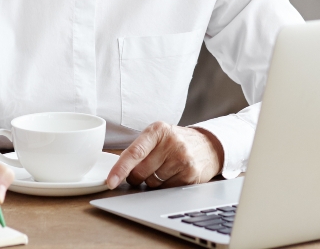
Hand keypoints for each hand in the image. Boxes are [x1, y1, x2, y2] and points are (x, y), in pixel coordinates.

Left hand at [105, 122, 224, 189]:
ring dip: (152, 181)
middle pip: (140, 171)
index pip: (135, 152)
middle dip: (137, 176)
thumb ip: (138, 150)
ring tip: (164, 168)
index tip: (111, 181)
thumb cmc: (176, 141)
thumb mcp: (158, 136)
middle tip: (146, 168)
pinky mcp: (190, 174)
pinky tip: (174, 174)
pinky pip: (166, 189)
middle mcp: (171, 143)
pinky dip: (165, 186)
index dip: (120, 169)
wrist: (208, 145)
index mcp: (158, 130)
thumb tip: (118, 173)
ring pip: (152, 182)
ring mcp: (182, 159)